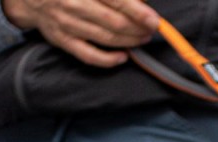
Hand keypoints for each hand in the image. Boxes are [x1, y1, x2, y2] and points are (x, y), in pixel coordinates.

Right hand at [1, 0, 157, 67]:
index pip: (116, 0)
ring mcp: (68, 25)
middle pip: (114, 22)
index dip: (138, 12)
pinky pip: (89, 56)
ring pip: (106, 38)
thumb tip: (138, 0)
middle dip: (137, 28)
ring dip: (129, 42)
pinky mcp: (63, 41)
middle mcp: (74, 5)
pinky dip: (108, 60)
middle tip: (152, 30)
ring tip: (142, 39)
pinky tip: (123, 57)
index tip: (154, 20)